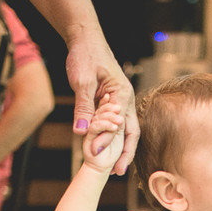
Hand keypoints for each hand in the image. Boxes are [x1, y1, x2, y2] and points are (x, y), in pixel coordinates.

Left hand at [64, 28, 137, 175]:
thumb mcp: (82, 81)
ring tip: (114, 167)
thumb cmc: (86, 55)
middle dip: (126, 153)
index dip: (109, 142)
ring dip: (120, 149)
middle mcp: (125, 100)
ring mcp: (119, 102)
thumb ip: (83, 107)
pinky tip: (105, 150)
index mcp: (122, 94)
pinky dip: (111, 138)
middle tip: (118, 172)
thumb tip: (81, 132)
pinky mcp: (110, 102)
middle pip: (131, 132)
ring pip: (124, 130)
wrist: (84, 39)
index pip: (119, 124)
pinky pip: (113, 124)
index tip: (98, 156)